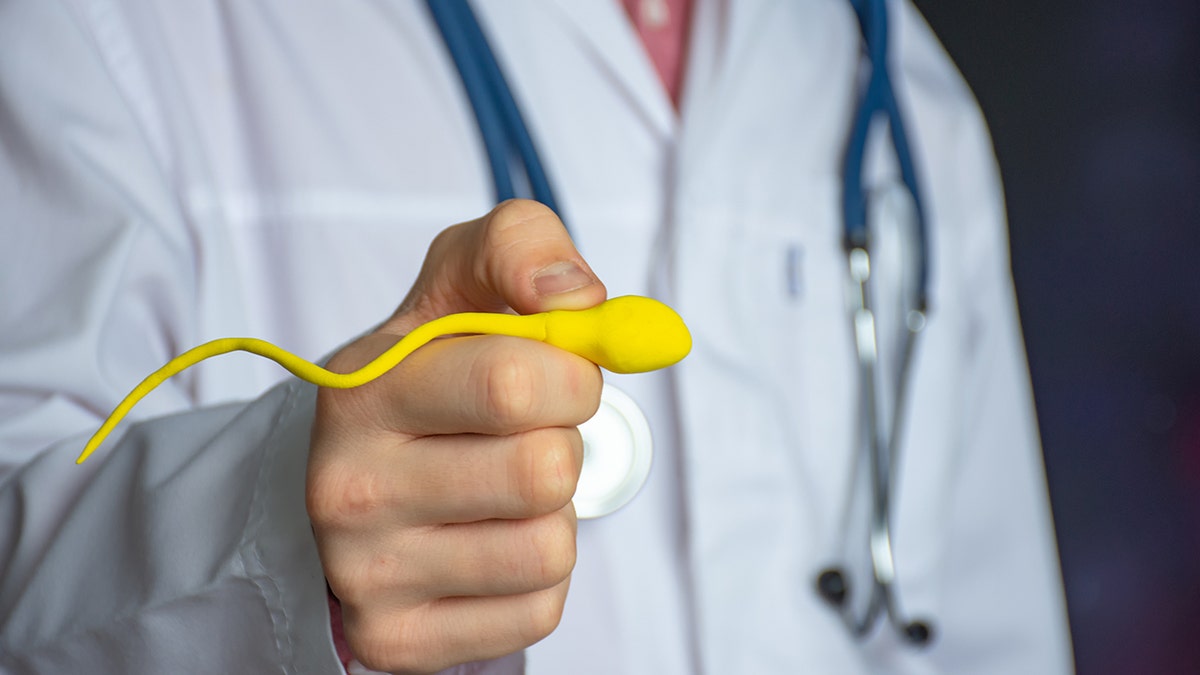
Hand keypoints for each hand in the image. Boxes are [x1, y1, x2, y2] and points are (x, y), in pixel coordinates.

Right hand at [306, 200, 606, 673]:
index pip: (516, 384)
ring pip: (549, 548)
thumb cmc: (432, 368)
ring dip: (553, 513)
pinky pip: (538, 610)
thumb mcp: (462, 279)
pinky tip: (490, 541)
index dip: (573, 376)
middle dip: (564, 444)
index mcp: (362, 388)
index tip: (557, 373)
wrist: (359, 468)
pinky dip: (537, 574)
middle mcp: (346, 488)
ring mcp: (366, 574)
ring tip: (502, 488)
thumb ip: (522, 247)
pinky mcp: (397, 640)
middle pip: (543, 472)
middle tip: (525, 434)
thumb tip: (579, 297)